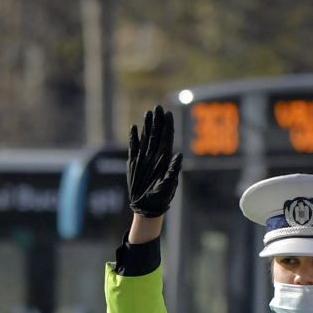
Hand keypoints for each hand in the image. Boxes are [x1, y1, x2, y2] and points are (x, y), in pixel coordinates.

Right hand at [126, 104, 181, 218]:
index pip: (167, 137)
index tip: (168, 113)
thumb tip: (179, 155)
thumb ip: (174, 169)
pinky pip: (134, 146)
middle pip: (157, 133)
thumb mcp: (169, 184)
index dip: (168, 125)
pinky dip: (133, 137)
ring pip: (146, 137)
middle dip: (158, 120)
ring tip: (148, 112)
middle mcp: (155, 155)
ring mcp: (145, 157)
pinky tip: (133, 127)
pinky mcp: (134, 162)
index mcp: (165, 158)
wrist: (147, 206)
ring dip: (147, 125)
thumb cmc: (161, 197)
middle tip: (158, 106)